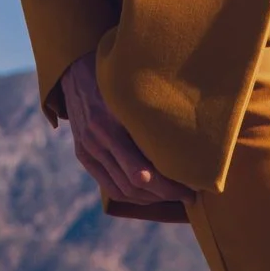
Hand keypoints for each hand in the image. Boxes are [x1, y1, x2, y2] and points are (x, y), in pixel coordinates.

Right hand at [58, 50, 194, 208]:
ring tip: (173, 196)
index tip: (192, 187)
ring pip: (122, 191)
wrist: (76, 71)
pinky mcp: (83, 155)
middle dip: (164, 195)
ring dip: (150, 199)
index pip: (141, 173)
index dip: (169, 186)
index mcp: (109, 125)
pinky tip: (150, 194)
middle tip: (190, 196)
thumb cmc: (115, 77)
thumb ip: (152, 117)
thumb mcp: (133, 92)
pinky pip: (109, 188)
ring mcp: (87, 150)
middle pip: (133, 185)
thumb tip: (188, 145)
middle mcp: (96, 141)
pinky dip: (132, 196)